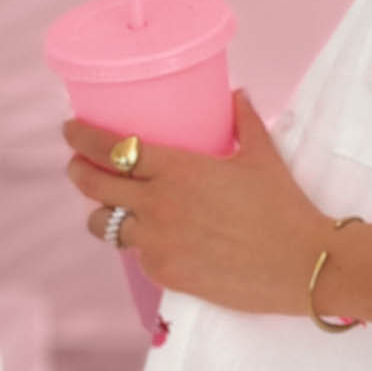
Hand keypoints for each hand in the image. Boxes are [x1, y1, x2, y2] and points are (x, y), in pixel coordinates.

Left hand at [61, 89, 332, 317]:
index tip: (70, 130)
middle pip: (93, 186)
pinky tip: (153, 239)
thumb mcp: (264, 157)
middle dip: (78, 170)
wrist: (300, 265)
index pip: (112, 149)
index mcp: (178, 170)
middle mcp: (158, 206)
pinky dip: (139, 244)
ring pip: (103, 226)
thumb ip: (245, 123)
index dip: (82, 138)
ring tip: (110, 208)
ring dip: (101, 213)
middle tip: (79, 165)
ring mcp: (157, 243)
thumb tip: (236, 96)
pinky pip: (136, 256)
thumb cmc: (284, 207)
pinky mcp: (165, 274)